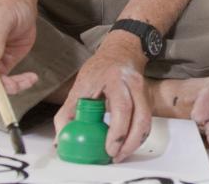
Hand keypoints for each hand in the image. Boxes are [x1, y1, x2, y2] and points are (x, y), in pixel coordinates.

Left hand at [54, 34, 150, 162]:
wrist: (121, 52)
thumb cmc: (99, 68)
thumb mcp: (79, 86)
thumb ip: (68, 112)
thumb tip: (61, 137)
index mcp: (115, 80)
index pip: (121, 108)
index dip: (117, 132)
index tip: (108, 148)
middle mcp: (133, 85)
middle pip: (140, 117)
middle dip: (129, 142)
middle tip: (115, 156)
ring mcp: (143, 91)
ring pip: (147, 121)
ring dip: (135, 142)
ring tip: (120, 154)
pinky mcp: (148, 98)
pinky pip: (147, 121)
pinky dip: (138, 136)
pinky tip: (127, 144)